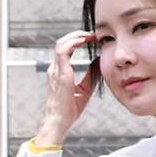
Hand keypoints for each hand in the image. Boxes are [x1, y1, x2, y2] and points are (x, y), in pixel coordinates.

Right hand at [36, 31, 98, 145]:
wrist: (60, 121)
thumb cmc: (69, 109)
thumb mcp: (85, 89)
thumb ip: (91, 75)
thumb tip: (99, 62)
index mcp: (60, 71)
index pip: (66, 49)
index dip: (78, 41)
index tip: (92, 39)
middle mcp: (55, 68)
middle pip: (62, 42)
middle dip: (78, 35)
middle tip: (93, 35)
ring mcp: (56, 70)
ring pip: (61, 43)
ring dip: (76, 36)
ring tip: (90, 36)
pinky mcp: (61, 73)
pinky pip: (63, 51)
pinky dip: (74, 42)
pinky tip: (85, 41)